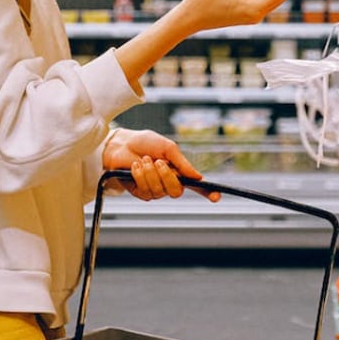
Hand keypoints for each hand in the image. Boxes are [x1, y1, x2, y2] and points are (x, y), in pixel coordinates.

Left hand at [102, 128, 219, 201]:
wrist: (121, 144)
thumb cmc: (145, 143)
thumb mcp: (167, 148)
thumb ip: (182, 163)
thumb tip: (198, 177)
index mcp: (178, 171)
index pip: (196, 186)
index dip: (208, 192)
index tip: (217, 196)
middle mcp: (168, 183)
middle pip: (177, 191)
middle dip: (167, 177)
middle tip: (158, 161)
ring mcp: (155, 189)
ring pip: (160, 191)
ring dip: (150, 173)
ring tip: (144, 160)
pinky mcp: (140, 193)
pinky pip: (146, 191)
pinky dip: (141, 176)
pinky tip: (135, 166)